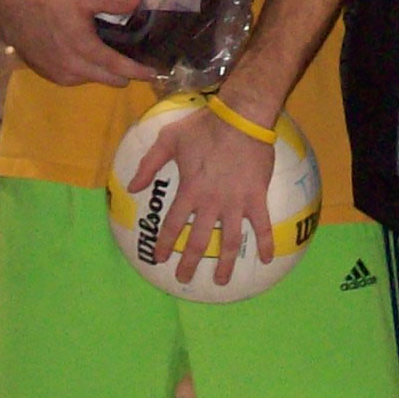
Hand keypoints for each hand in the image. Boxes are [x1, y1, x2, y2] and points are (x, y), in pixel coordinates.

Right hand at [0, 0, 160, 87]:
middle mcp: (76, 69)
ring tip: (114, 58)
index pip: (118, 67)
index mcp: (86, 49)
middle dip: (126, 75)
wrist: (17, 17)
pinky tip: (91, 58)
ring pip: (95, 80)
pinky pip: (80, 79)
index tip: (154, 73)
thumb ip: (112, 2)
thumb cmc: (52, 7)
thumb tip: (138, 1)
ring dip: (106, 73)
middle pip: (110, 80)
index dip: (138, 71)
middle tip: (139, 66)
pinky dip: (90, 72)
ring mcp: (64, 77)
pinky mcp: (54, 79)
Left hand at [127, 103, 275, 287]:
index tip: (159, 259)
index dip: (164, 244)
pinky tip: (266, 259)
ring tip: (221, 280)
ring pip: (230, 241)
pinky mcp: (256, 197)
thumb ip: (149, 163)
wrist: (241, 117)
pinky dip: (265, 243)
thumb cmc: (204, 126)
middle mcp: (211, 203)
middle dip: (189, 263)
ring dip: (225, 263)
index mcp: (189, 191)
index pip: (172, 225)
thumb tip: (132, 187)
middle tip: (184, 279)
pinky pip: (263, 225)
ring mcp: (236, 203)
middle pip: (197, 241)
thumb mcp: (169, 139)